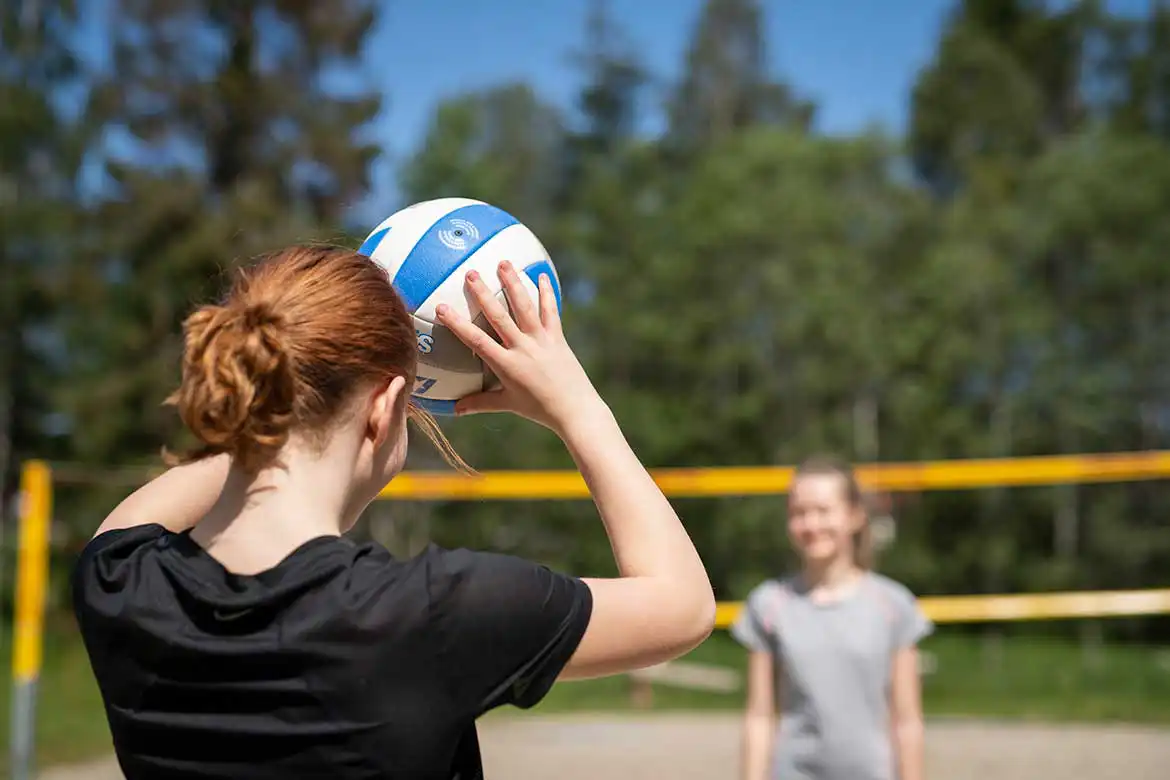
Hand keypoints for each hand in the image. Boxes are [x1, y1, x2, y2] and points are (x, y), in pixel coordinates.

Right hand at [436, 261, 605, 434]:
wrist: (575, 409)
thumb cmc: (539, 409)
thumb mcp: (507, 404)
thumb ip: (480, 402)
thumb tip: (455, 409)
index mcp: (506, 365)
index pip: (476, 341)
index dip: (458, 324)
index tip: (441, 308)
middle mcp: (523, 348)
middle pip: (499, 316)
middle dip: (483, 294)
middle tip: (471, 273)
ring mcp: (541, 341)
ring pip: (525, 307)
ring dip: (514, 283)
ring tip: (503, 263)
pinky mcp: (557, 337)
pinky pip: (550, 311)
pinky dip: (546, 293)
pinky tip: (540, 276)